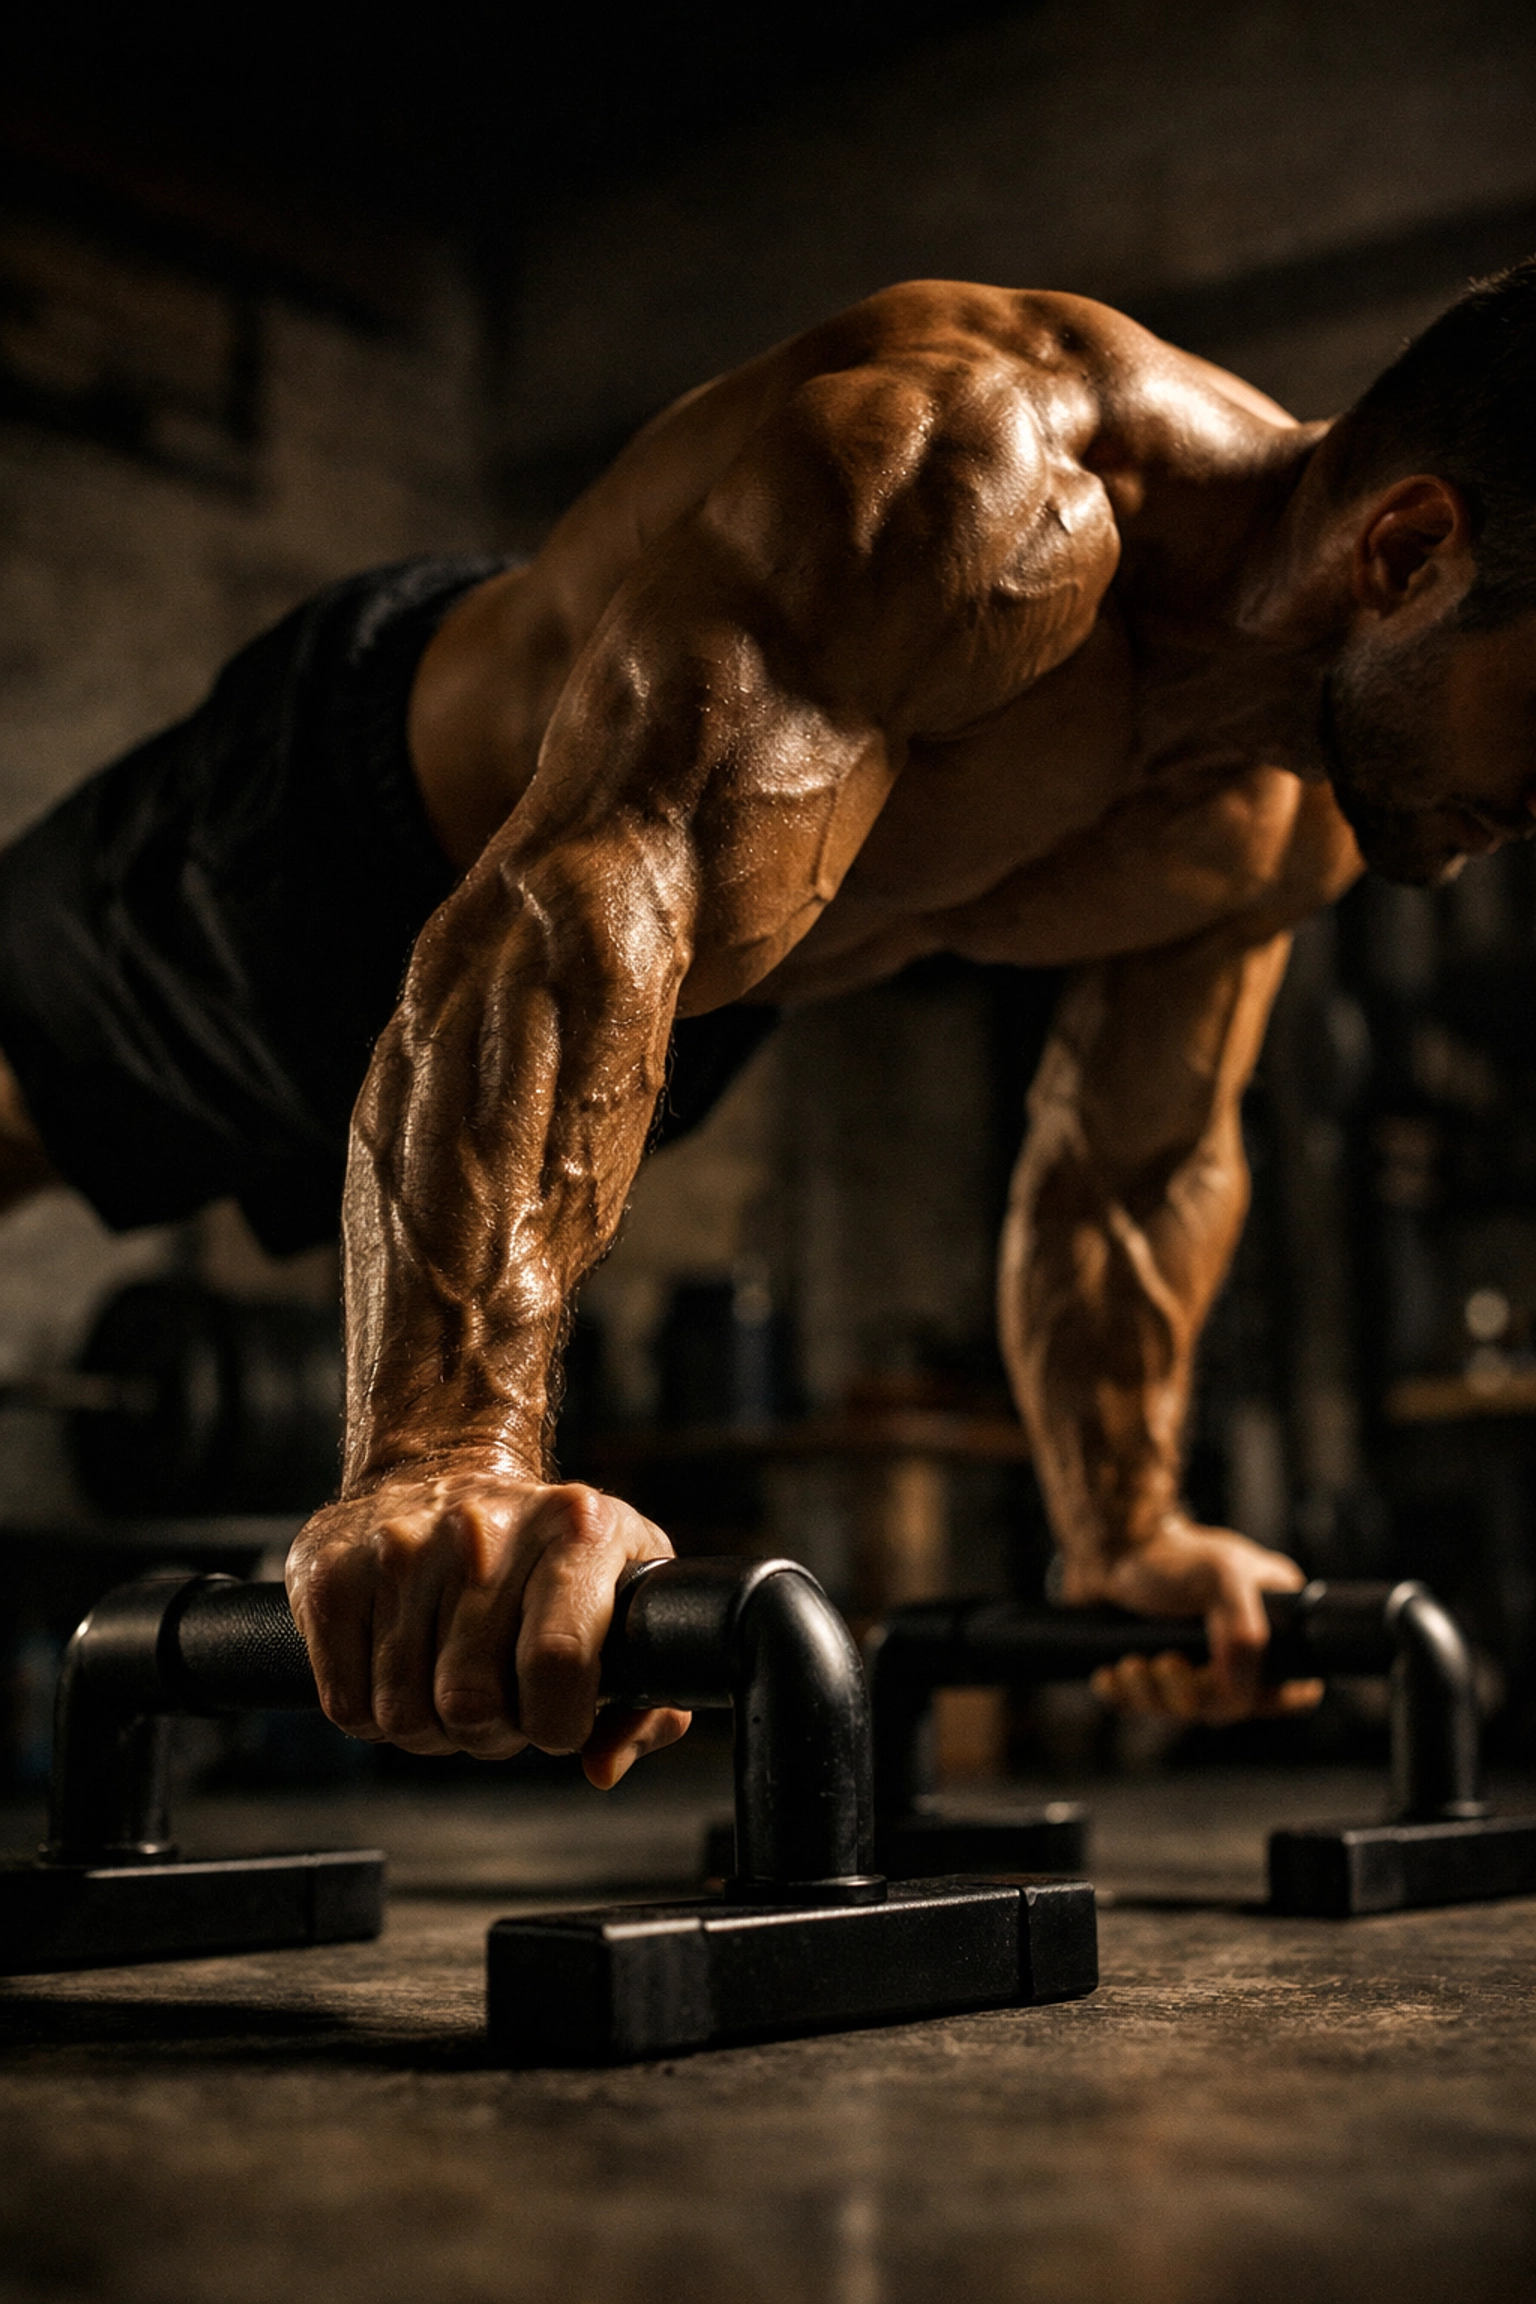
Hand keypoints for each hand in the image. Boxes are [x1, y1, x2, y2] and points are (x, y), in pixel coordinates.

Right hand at [286, 1462, 690, 1786]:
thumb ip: (643, 1698)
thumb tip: (601, 1765)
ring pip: (404, 1715)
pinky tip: (402, 1673)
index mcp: (576, 1528)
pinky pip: (347, 1706)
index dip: (558, 1723)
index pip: (558, 1660)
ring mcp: (400, 1547)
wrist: (438, 1464)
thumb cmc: (544, 1545)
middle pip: (472, 1704)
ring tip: (452, 1686)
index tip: (558, 1721)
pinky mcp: (332, 1572)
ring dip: (432, 1730)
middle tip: (500, 1708)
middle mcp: (484, 1529)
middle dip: (490, 1734)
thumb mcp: (623, 1592)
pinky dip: (375, 1716)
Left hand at [1074, 1516, 1323, 1724]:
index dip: (1267, 1699)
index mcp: (1272, 1626)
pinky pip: (1145, 1705)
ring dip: (1154, 1695)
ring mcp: (1197, 1663)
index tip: (1231, 1688)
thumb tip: (1238, 1694)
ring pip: (1186, 1709)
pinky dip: (1126, 1696)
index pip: (1292, 1690)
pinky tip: (1110, 1675)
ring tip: (1132, 1664)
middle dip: (1194, 1693)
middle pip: (1230, 1707)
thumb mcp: (1224, 1575)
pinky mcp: (1155, 1672)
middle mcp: (1239, 1651)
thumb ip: (1245, 1632)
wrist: (1114, 1543)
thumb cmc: (1173, 1553)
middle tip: (1166, 1662)